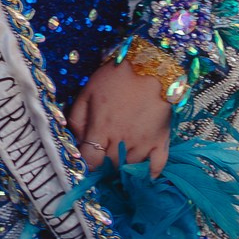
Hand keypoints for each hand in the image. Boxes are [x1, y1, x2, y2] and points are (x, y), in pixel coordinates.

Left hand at [69, 58, 172, 178]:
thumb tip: (77, 140)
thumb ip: (77, 118)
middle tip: (103, 156)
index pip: (91, 160)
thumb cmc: (117, 76)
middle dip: (103, 165)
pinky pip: (156, 166)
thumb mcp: (88, 91)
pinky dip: (149, 174)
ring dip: (122, 166)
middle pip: (110, 167)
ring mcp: (144, 142)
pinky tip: (143, 174)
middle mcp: (123, 139)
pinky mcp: (161, 140)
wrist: (152, 64)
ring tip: (119, 158)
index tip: (88, 157)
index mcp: (103, 127)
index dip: (86, 162)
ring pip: (130, 168)